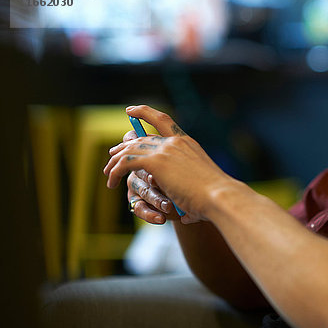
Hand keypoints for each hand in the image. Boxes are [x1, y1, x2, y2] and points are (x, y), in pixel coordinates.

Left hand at [104, 105, 232, 223]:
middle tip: (113, 153)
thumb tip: (185, 217)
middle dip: (124, 145)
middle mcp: (175, 142)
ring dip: (115, 160)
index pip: (162, 120)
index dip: (145, 113)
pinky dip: (115, 171)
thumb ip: (190, 197)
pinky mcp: (155, 161)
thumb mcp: (201, 190)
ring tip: (108, 172)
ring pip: (130, 149)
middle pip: (141, 138)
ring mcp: (165, 149)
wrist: (219, 196)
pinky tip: (112, 182)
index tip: (131, 111)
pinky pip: (126, 162)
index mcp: (187, 143)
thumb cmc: (215, 199)